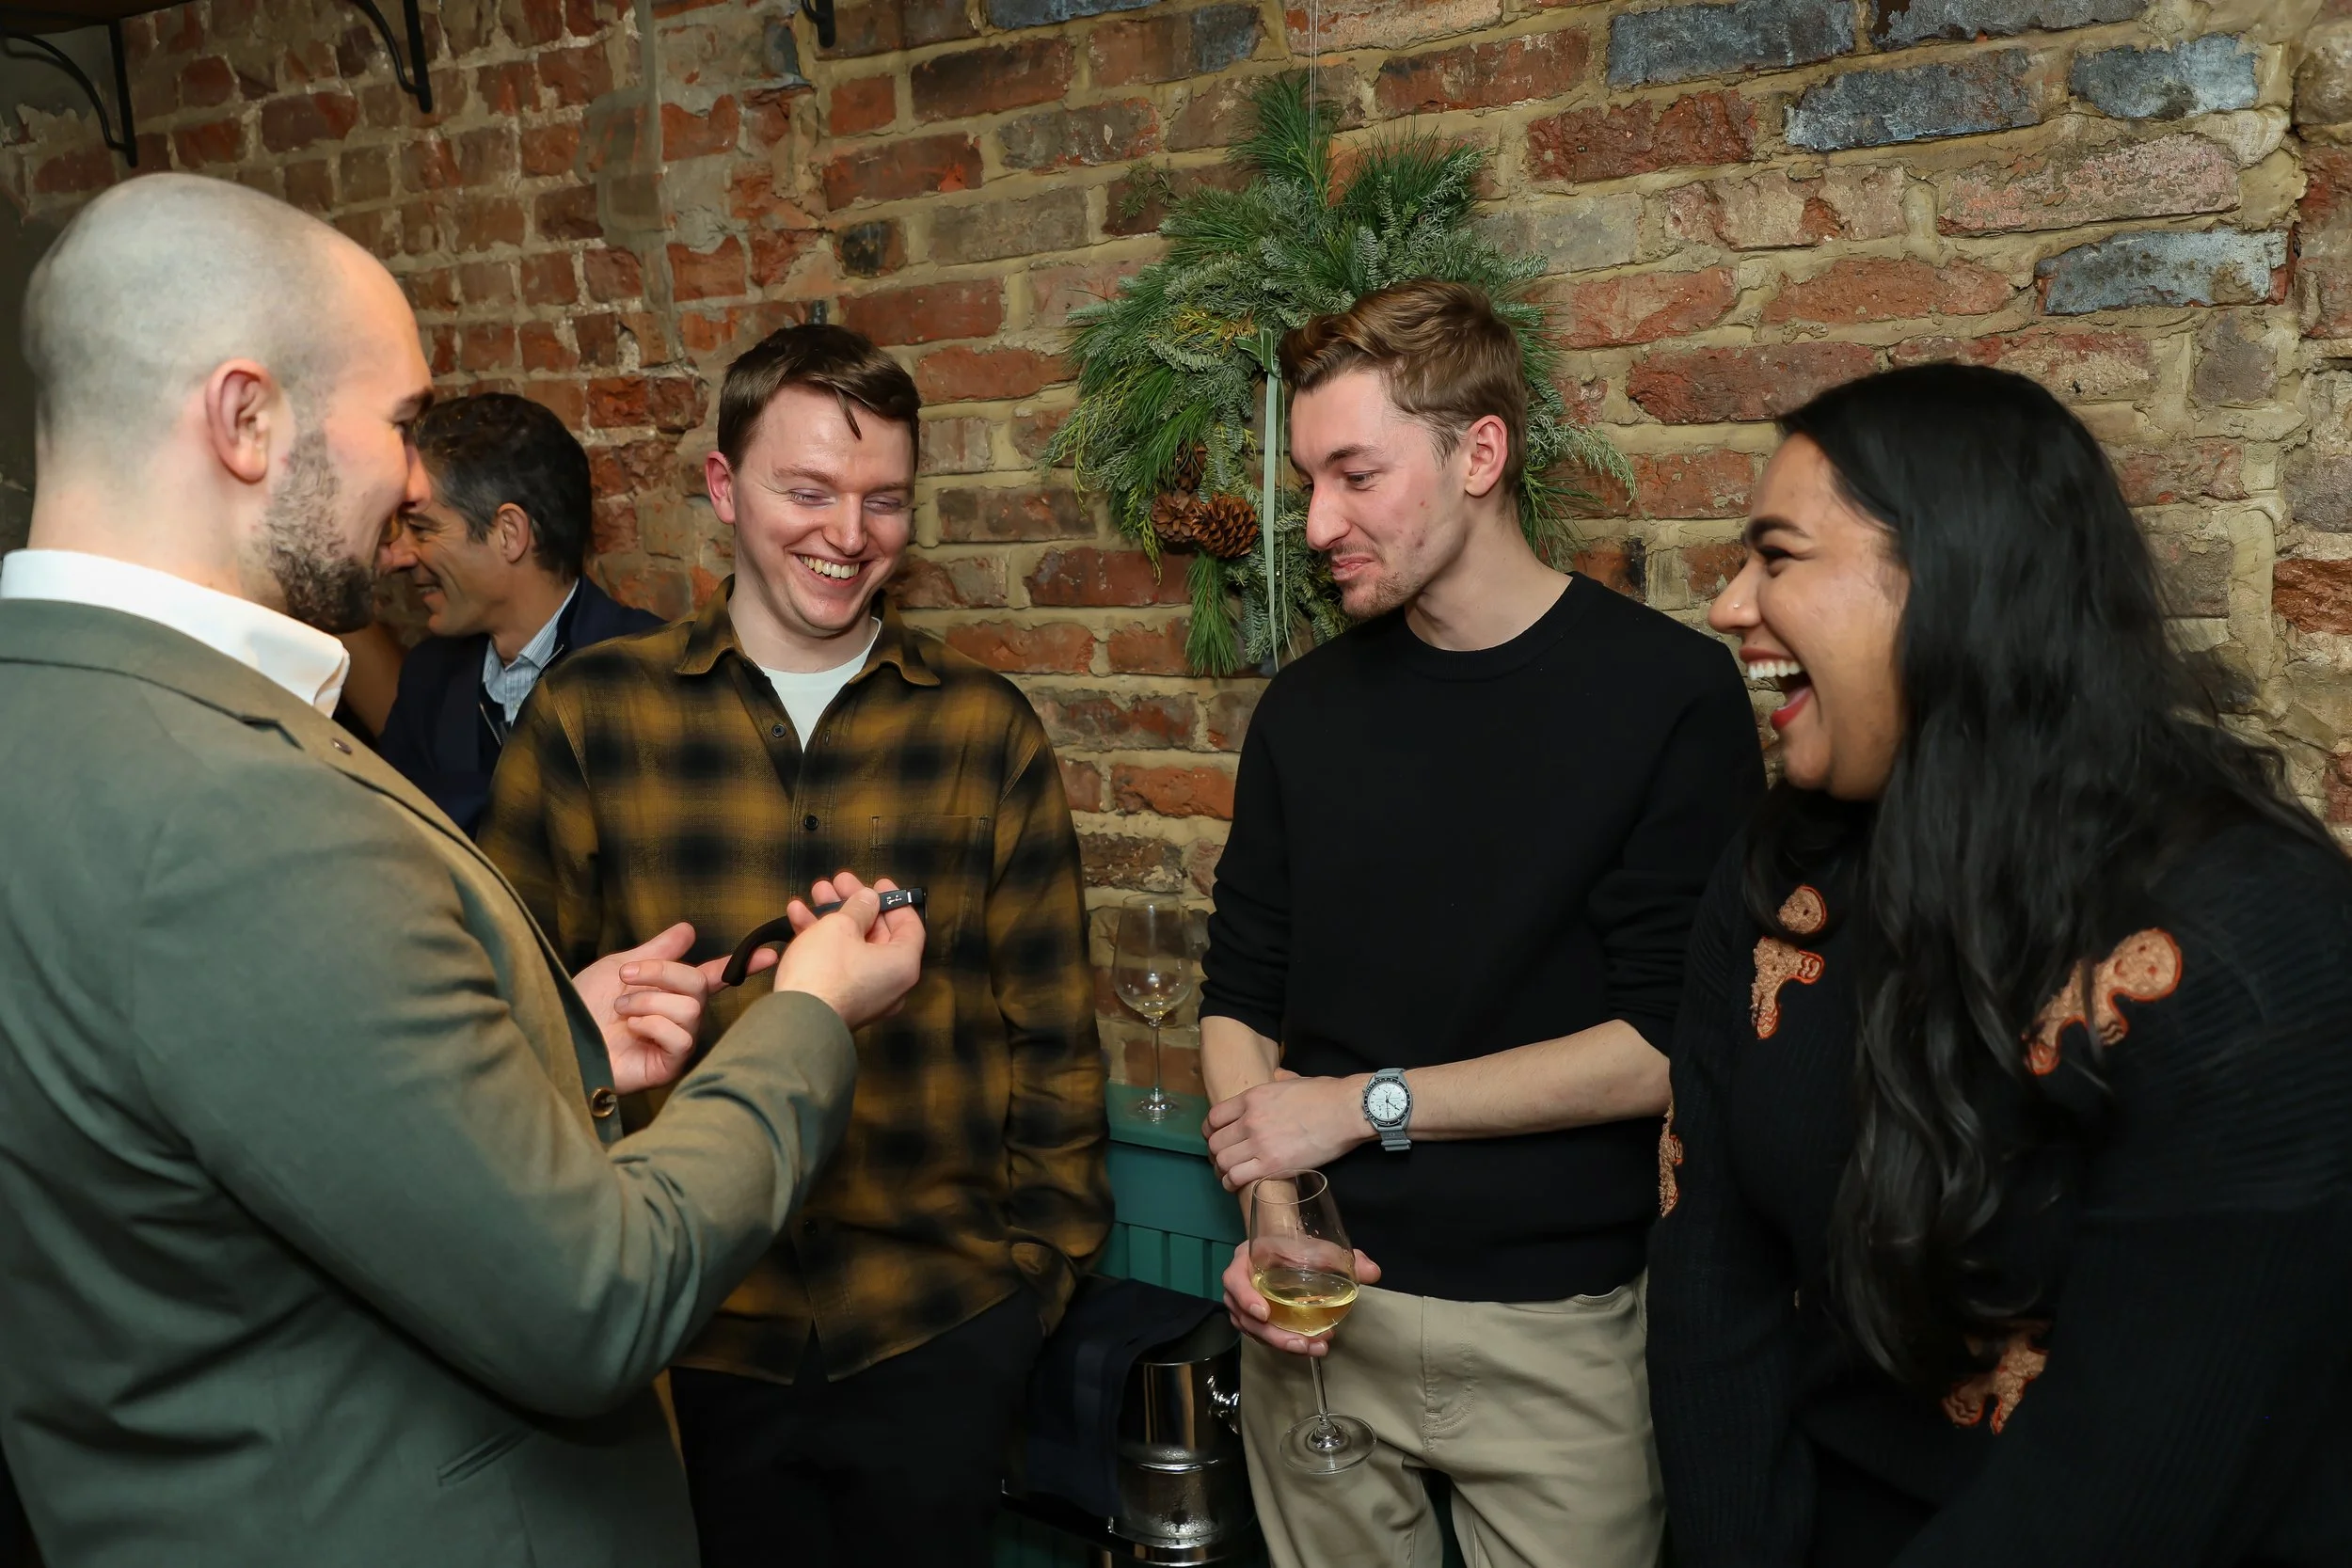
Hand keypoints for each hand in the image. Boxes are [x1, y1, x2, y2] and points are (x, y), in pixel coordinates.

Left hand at [574, 922, 772, 1094]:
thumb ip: (657, 951)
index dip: (744, 965)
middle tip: (626, 978)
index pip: (715, 977)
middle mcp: (678, 1018)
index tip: (770, 953)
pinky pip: (682, 1038)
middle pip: (698, 985)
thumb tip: (687, 929)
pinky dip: (653, 1025)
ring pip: (691, 1009)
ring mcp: (674, 1043)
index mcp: (670, 992)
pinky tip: (632, 1029)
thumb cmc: (581, 1006)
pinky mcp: (667, 1066)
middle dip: (662, 974)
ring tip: (622, 1009)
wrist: (558, 1034)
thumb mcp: (619, 967)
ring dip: (649, 1001)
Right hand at [772, 872, 925, 1029]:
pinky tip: (799, 916)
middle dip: (854, 904)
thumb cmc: (824, 974)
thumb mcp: (842, 926)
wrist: (793, 1022)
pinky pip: (836, 963)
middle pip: (877, 933)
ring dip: (833, 917)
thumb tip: (868, 899)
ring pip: (852, 946)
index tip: (878, 884)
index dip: (894, 900)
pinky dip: (821, 939)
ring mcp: (865, 994)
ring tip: (815, 893)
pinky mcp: (840, 1000)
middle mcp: (889, 982)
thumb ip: (859, 907)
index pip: (909, 925)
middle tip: (838, 883)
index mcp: (902, 964)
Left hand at [1204, 1072, 1373, 1192]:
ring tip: (1228, 1176)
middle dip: (1216, 1153)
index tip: (1215, 1138)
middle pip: (1215, 1142)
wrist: (1345, 1111)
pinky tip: (1235, 1185)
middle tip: (1224, 1160)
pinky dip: (1231, 1183)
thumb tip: (1278, 1075)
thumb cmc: (1325, 1095)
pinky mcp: (1272, 1165)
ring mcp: (1259, 1143)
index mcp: (1252, 1098)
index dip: (1211, 1132)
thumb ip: (1279, 1079)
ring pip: (1223, 1162)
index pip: (1214, 1117)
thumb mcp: (1294, 1079)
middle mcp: (1250, 1120)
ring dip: (1222, 1171)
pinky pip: (1237, 1177)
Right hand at [1222, 1239, 1381, 1356]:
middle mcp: (1240, 1285)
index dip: (1245, 1298)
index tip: (1265, 1313)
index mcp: (1245, 1260)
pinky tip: (1310, 1345)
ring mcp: (1245, 1305)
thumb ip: (1346, 1258)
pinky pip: (1264, 1335)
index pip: (1234, 1280)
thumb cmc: (1299, 1245)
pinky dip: (1285, 1342)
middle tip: (1301, 1344)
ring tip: (1312, 1348)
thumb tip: (1373, 1272)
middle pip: (1244, 1316)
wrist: (1289, 1248)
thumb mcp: (1321, 1247)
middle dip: (1273, 1334)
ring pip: (1254, 1331)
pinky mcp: (1256, 1319)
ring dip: (1281, 1343)